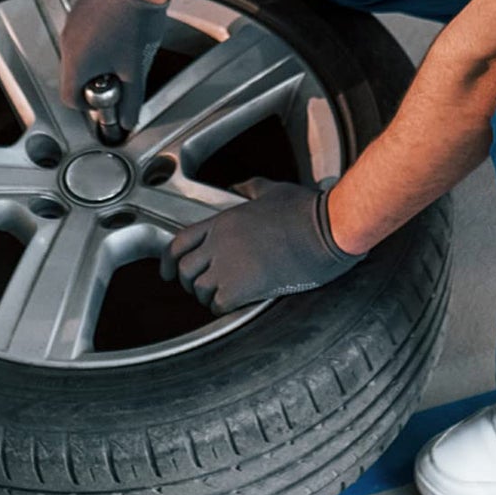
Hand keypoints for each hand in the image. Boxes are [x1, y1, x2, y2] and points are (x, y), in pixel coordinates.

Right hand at [58, 0, 167, 132]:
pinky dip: (95, 38)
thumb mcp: (136, 71)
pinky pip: (82, 32)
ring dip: (95, 58)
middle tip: (118, 74)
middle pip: (73, 75)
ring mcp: (72, 23)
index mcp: (76, 63)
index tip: (103, 99)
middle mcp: (68, 43)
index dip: (87, 104)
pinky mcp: (80, 9)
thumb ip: (130, 101)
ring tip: (121, 51)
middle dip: (94, 79)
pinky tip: (118, 32)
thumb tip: (128, 120)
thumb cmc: (137, 26)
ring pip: (78, 52)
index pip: (69, 97)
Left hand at [159, 177, 364, 314]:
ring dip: (208, 296)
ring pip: (200, 290)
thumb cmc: (306, 209)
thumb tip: (240, 187)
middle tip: (203, 286)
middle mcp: (220, 242)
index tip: (168, 271)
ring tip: (224, 295)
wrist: (327, 229)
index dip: (168, 260)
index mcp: (224, 219)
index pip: (179, 242)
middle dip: (190, 281)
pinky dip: (223, 308)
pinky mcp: (245, 287)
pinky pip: (218, 305)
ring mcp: (230, 265)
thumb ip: (251, 188)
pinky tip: (237, 303)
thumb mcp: (274, 190)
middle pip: (185, 270)